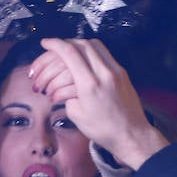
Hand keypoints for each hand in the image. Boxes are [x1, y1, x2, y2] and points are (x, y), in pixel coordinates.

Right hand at [27, 38, 166, 169]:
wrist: (131, 134)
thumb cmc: (104, 130)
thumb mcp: (76, 115)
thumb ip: (67, 94)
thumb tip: (64, 83)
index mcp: (90, 84)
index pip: (70, 54)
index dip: (55, 45)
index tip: (46, 43)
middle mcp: (104, 73)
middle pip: (82, 44)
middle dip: (66, 42)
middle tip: (55, 46)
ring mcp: (116, 71)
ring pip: (95, 45)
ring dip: (79, 44)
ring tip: (69, 49)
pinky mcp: (122, 73)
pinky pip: (105, 53)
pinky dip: (91, 51)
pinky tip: (84, 58)